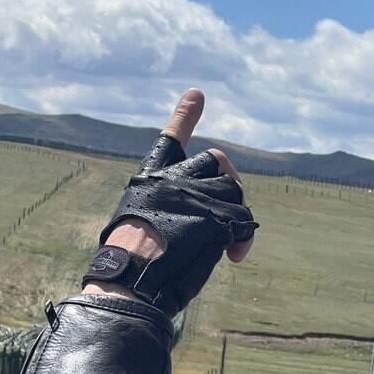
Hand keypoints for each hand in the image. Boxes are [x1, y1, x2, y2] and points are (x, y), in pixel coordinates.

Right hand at [82, 88, 255, 313]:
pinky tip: (234, 255)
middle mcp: (173, 180)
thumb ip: (167, 208)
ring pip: (233, 191)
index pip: (169, 139)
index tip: (197, 94)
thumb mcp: (138, 223)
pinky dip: (243, 238)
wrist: (132, 279)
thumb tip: (191, 218)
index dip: (183, 116)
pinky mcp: (215, 215)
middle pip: (215, 161)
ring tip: (223, 245)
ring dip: (234, 217)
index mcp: (151, 180)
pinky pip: (243, 219)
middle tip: (229, 209)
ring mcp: (195, 193)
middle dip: (228, 180)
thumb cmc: (131, 261)